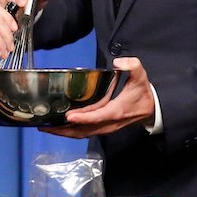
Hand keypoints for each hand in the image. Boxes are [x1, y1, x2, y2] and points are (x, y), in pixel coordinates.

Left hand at [39, 57, 154, 138]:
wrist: (151, 110)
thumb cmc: (143, 94)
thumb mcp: (141, 77)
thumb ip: (132, 66)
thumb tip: (118, 62)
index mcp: (116, 111)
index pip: (97, 116)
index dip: (83, 118)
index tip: (69, 116)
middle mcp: (108, 123)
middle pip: (83, 130)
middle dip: (64, 130)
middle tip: (45, 125)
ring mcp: (105, 128)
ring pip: (82, 133)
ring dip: (64, 132)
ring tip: (46, 127)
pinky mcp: (102, 129)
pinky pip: (84, 132)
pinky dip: (70, 131)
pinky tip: (59, 127)